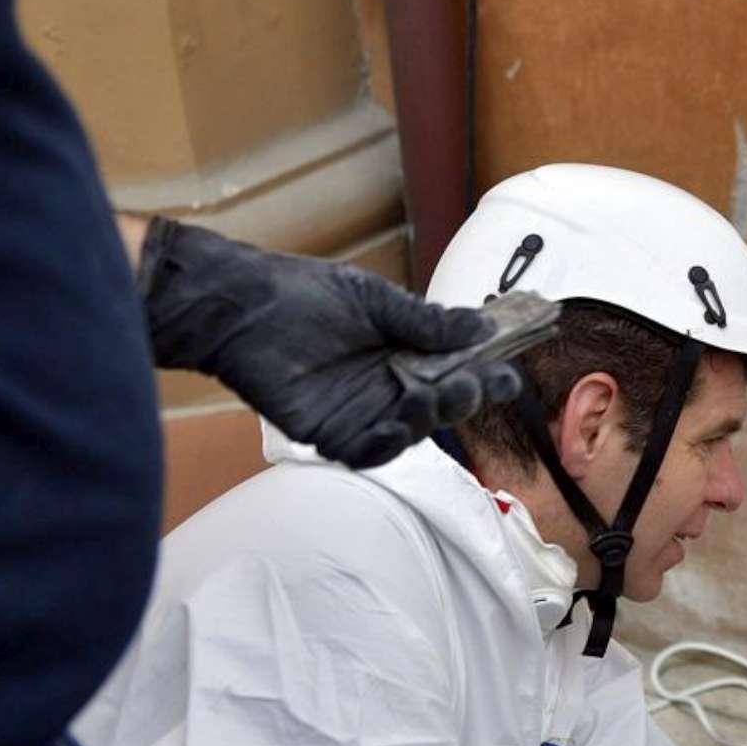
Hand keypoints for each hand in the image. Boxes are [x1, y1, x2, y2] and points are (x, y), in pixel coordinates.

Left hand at [136, 219, 522, 467]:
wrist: (239, 307)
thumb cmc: (302, 294)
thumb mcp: (374, 300)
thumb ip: (426, 322)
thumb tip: (483, 329)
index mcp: (407, 350)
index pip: (458, 368)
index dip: (486, 374)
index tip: (507, 372)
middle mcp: (390, 384)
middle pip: (443, 404)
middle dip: (465, 397)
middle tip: (469, 383)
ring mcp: (362, 410)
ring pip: (413, 430)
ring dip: (429, 418)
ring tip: (428, 397)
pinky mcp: (330, 432)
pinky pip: (368, 451)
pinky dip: (387, 446)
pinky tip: (395, 427)